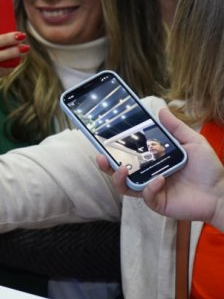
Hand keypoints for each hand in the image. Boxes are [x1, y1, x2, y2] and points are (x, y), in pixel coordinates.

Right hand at [97, 108, 223, 227]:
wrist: (221, 194)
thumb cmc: (208, 169)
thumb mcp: (193, 142)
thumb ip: (176, 128)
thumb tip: (161, 110)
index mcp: (154, 160)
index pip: (129, 153)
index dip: (114, 148)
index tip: (104, 139)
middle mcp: (148, 174)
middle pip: (119, 171)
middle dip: (106, 165)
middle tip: (100, 157)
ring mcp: (151, 189)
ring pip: (124, 187)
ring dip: (118, 178)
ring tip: (121, 169)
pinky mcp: (158, 202)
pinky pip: (146, 196)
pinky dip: (150, 187)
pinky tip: (160, 180)